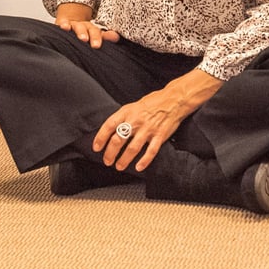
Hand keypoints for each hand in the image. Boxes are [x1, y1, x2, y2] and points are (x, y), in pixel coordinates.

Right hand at [54, 2, 119, 48]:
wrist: (67, 20)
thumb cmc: (82, 32)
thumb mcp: (93, 34)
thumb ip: (105, 37)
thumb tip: (117, 37)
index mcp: (93, 30)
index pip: (102, 33)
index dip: (108, 36)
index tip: (115, 38)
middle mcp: (85, 26)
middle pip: (91, 30)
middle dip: (95, 37)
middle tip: (96, 45)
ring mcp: (74, 25)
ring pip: (79, 27)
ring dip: (81, 32)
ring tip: (83, 38)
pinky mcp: (63, 24)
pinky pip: (64, 24)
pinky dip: (65, 25)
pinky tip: (64, 27)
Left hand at [92, 69, 223, 171]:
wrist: (172, 100)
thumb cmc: (150, 103)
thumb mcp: (132, 106)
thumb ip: (122, 118)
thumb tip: (110, 131)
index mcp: (127, 112)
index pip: (109, 126)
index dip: (100, 138)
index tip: (96, 148)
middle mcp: (135, 121)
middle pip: (118, 140)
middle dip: (110, 153)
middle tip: (107, 161)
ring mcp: (148, 129)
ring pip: (132, 148)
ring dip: (124, 160)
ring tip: (119, 166)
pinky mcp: (160, 136)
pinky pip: (150, 151)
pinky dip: (144, 161)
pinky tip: (138, 167)